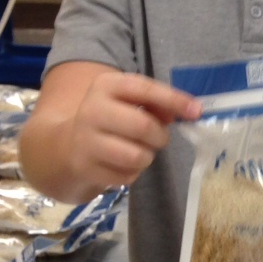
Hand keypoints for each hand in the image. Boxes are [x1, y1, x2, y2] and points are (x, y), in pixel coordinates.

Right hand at [66, 71, 201, 188]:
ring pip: (136, 155)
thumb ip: (157, 103)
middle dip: (160, 136)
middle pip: (143, 126)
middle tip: (159, 138)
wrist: (65, 146)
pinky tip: (123, 164)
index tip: (197, 111)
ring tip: (140, 151)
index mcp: (106, 85)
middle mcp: (92, 110)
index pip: (145, 90)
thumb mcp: (128, 101)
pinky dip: (134, 173)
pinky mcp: (84, 167)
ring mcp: (85, 140)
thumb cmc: (109, 119)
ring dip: (147, 157)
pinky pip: (126, 176)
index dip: (174, 100)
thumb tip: (188, 111)